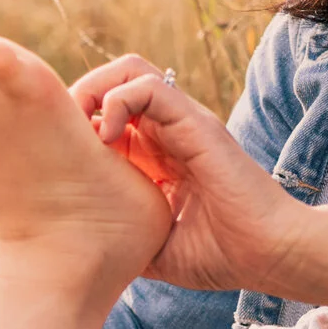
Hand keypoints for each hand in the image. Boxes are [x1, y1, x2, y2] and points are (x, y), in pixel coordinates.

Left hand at [72, 56, 310, 292]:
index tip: (57, 156)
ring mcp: (183, 123)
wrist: (269, 256)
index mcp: (158, 157)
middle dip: (79, 99)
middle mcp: (169, 133)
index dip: (77, 125)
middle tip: (61, 134)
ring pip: (129, 72)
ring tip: (79, 126)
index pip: (107, 114)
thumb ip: (124, 236)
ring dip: (94, 89)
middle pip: (114, 83)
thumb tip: (83, 249)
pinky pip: (149, 86)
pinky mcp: (195, 122)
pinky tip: (105, 139)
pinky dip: (117, 101)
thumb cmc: (222, 256)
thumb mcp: (154, 248)